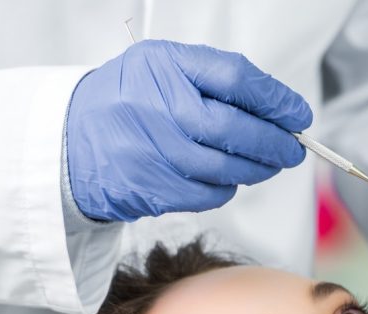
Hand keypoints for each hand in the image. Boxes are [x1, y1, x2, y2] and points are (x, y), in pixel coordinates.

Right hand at [66, 40, 311, 221]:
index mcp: (163, 65)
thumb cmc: (128, 102)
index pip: (236, 79)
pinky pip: (207, 194)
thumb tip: (278, 111)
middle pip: (235, 129)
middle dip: (274, 143)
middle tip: (292, 149)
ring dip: (256, 170)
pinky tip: (225, 178)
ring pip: (226, 168)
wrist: (71, 141)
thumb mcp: (162, 68)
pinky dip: (225, 188)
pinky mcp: (151, 188)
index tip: (297, 116)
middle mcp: (156, 106)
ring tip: (266, 165)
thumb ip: (214, 81)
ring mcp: (152, 151)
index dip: (275, 100)